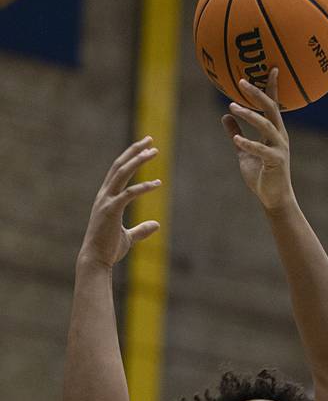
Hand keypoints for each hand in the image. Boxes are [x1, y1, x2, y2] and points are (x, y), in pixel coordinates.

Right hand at [79, 136, 160, 267]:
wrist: (96, 260)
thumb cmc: (109, 249)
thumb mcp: (128, 237)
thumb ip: (142, 230)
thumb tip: (157, 225)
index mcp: (107, 197)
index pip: (118, 171)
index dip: (131, 157)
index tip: (145, 147)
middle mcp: (104, 195)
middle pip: (120, 166)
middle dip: (135, 151)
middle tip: (150, 140)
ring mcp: (106, 201)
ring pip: (122, 173)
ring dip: (138, 160)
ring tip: (154, 152)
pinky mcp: (111, 210)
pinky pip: (128, 194)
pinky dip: (143, 188)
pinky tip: (157, 184)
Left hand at [222, 71, 293, 212]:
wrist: (274, 198)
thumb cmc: (261, 175)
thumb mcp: (244, 152)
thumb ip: (236, 133)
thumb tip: (224, 116)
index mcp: (274, 132)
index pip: (273, 105)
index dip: (272, 87)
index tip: (270, 67)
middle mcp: (279, 136)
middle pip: (271, 109)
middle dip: (258, 93)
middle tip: (242, 81)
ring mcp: (279, 148)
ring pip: (266, 125)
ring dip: (249, 115)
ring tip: (232, 107)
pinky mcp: (275, 162)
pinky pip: (261, 149)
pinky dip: (248, 143)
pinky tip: (236, 139)